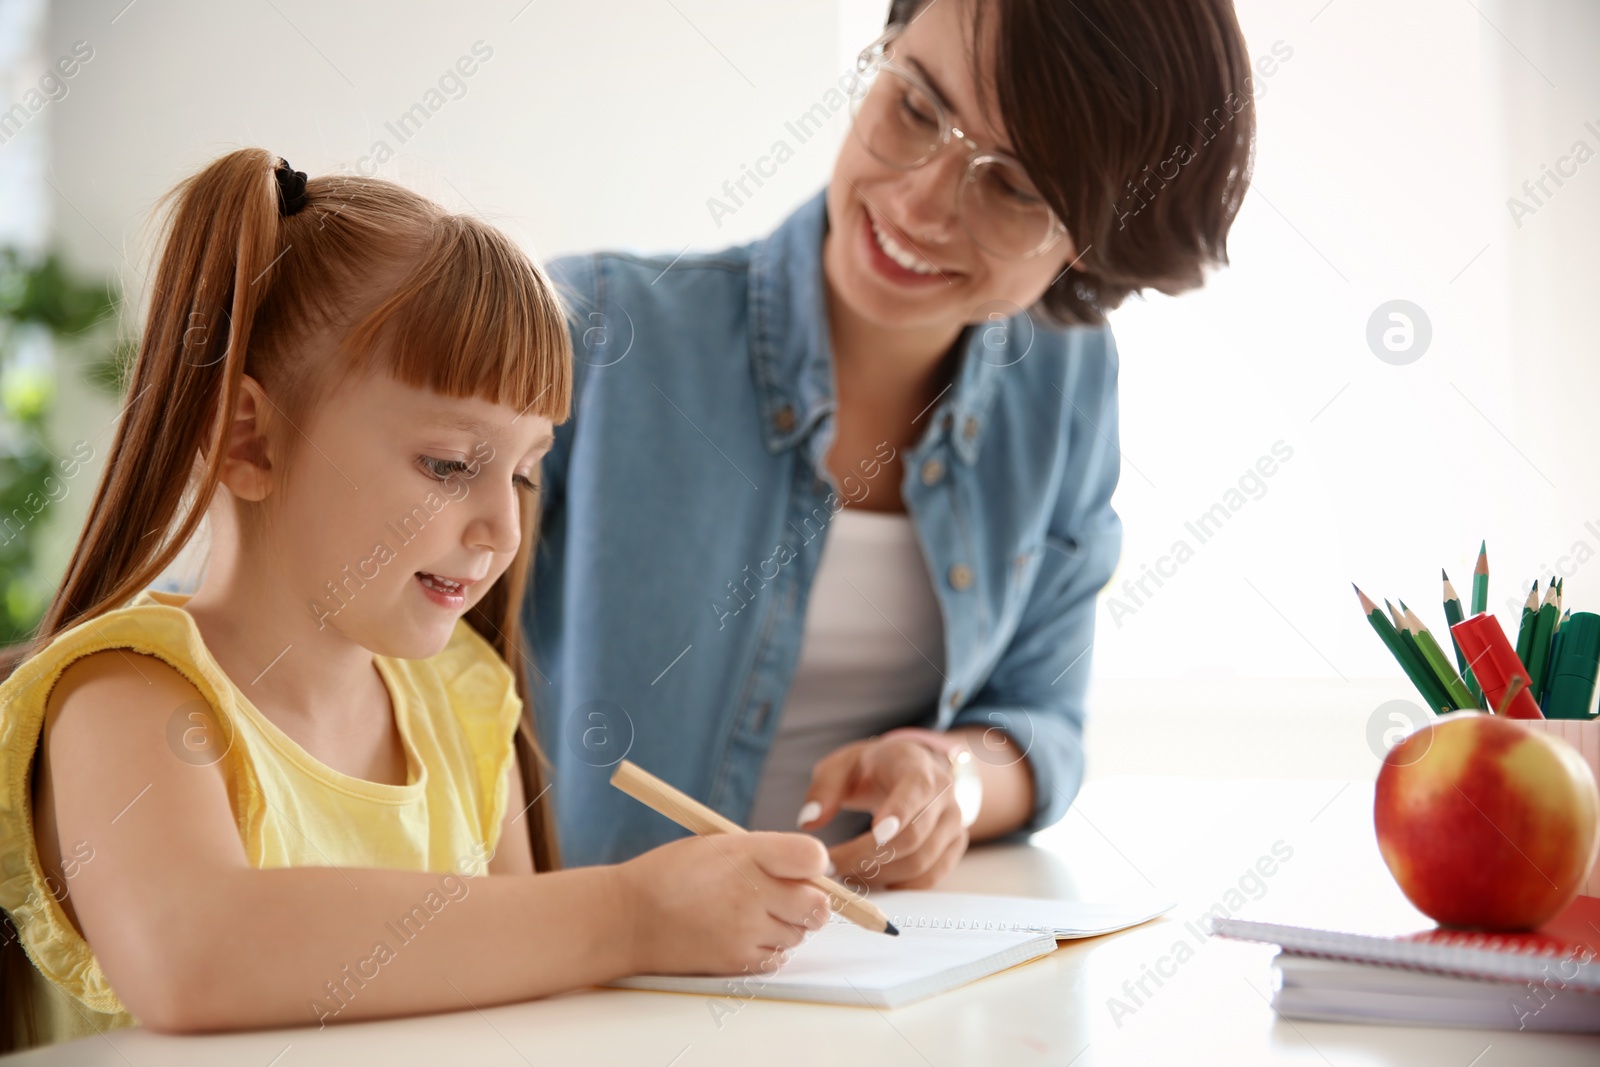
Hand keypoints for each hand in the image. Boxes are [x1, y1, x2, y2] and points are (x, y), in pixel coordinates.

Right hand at [617, 832, 830, 975]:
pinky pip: (778, 958)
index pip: (811, 857)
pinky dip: (769, 949)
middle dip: (809, 901)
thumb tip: (811, 870)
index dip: (815, 864)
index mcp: (746, 852)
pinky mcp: (737, 960)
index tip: (803, 868)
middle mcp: (750, 891)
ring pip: (799, 934)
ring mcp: (745, 930)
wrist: (628, 918)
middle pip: (818, 905)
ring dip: (788, 926)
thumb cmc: (672, 876)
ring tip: (753, 915)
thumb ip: (765, 853)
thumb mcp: (719, 845)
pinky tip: (743, 934)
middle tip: (786, 897)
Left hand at [797, 735, 968, 889]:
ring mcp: (953, 821)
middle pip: (913, 835)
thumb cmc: (872, 768)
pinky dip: (900, 885)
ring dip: (880, 875)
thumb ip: (824, 788)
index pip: (916, 790)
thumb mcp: (842, 764)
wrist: (909, 770)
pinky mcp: (954, 845)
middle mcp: (943, 794)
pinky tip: (874, 880)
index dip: (899, 812)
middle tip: (832, 866)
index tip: (875, 833)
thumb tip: (809, 821)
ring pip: (921, 862)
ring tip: (847, 874)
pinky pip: (930, 877)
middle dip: (868, 856)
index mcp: (916, 766)